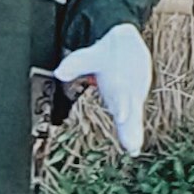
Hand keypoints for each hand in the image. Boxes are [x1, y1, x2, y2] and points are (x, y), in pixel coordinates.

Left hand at [49, 25, 151, 157]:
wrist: (128, 43)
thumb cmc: (104, 53)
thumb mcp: (89, 56)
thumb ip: (75, 65)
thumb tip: (59, 72)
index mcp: (117, 80)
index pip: (119, 94)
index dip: (121, 105)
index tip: (122, 116)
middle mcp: (128, 90)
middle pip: (129, 112)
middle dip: (130, 128)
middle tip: (132, 146)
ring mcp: (134, 96)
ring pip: (133, 117)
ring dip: (133, 134)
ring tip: (133, 149)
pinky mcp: (135, 102)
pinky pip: (134, 119)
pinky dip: (134, 134)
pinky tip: (133, 149)